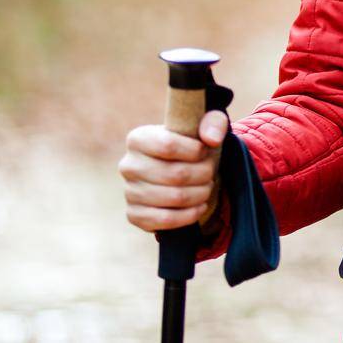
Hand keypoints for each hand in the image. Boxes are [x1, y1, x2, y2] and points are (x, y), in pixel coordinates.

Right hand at [119, 110, 227, 232]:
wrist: (180, 172)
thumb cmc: (192, 146)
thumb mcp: (205, 127)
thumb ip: (213, 123)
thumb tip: (212, 139)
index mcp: (138, 139)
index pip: (168, 145)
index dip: (195, 151)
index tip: (205, 151)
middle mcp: (128, 165)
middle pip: (175, 174)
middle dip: (203, 174)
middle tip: (210, 172)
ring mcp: (129, 192)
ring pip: (174, 197)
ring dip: (200, 194)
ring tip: (207, 187)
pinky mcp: (134, 215)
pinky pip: (165, 220)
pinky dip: (190, 215)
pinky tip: (200, 206)